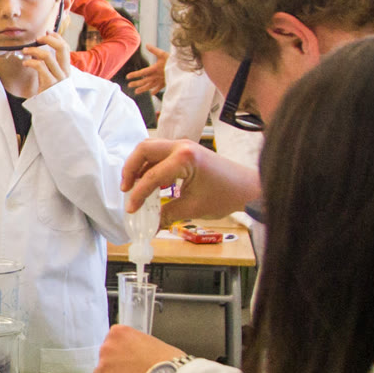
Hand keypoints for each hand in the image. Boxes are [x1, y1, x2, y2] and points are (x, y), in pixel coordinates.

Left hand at [24, 33, 70, 94]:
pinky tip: (25, 63)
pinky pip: (40, 67)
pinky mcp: (49, 84)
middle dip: (49, 39)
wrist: (56, 113)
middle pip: (62, 48)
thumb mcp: (54, 79)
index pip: (65, 47)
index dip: (57, 37)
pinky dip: (31, 62)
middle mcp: (64, 72)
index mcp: (66, 69)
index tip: (47, 33)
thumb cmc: (52, 95)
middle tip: (38, 39)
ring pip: (48, 56)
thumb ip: (51, 67)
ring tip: (25, 51)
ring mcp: (58, 78)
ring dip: (34, 50)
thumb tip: (40, 52)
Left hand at [92, 326, 183, 372]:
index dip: (119, 360)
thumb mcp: (153, 345)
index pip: (111, 347)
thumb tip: (137, 363)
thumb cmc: (171, 364)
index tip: (125, 369)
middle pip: (104, 364)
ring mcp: (103, 369)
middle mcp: (107, 348)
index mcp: (119, 334)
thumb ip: (138, 351)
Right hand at [121, 138, 261, 220]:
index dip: (138, 195)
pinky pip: (161, 155)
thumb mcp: (193, 208)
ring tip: (135, 187)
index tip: (131, 209)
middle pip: (144, 150)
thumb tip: (149, 226)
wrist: (248, 188)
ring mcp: (184, 147)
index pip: (151, 176)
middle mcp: (182, 146)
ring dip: (139, 167)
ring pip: (150, 150)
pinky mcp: (186, 152)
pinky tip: (151, 185)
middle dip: (130, 169)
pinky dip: (151, 168)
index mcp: (185, 157)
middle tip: (126, 189)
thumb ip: (167, 215)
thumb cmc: (227, 194)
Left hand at [127, 43, 169, 95]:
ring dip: (143, 89)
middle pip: (144, 81)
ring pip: (150, 86)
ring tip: (136, 91)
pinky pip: (159, 88)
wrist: (182, 69)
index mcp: (154, 69)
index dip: (134, 75)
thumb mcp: (162, 54)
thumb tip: (147, 44)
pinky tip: (151, 93)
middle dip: (136, 83)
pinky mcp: (165, 83)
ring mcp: (160, 81)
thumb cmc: (172, 60)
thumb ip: (154, 50)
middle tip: (129, 85)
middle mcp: (156, 76)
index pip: (142, 72)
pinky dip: (155, 91)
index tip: (127, 77)